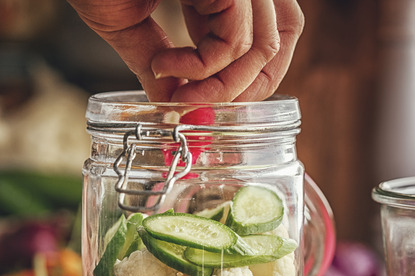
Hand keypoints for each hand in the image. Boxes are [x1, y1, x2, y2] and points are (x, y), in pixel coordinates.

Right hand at [66, 0, 303, 101]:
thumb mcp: (131, 26)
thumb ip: (161, 66)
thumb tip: (175, 104)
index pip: (270, 34)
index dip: (248, 76)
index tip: (203, 101)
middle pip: (284, 37)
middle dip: (247, 85)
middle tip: (203, 109)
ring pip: (261, 48)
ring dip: (218, 88)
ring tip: (176, 95)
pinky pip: (233, 43)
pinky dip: (198, 71)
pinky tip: (161, 65)